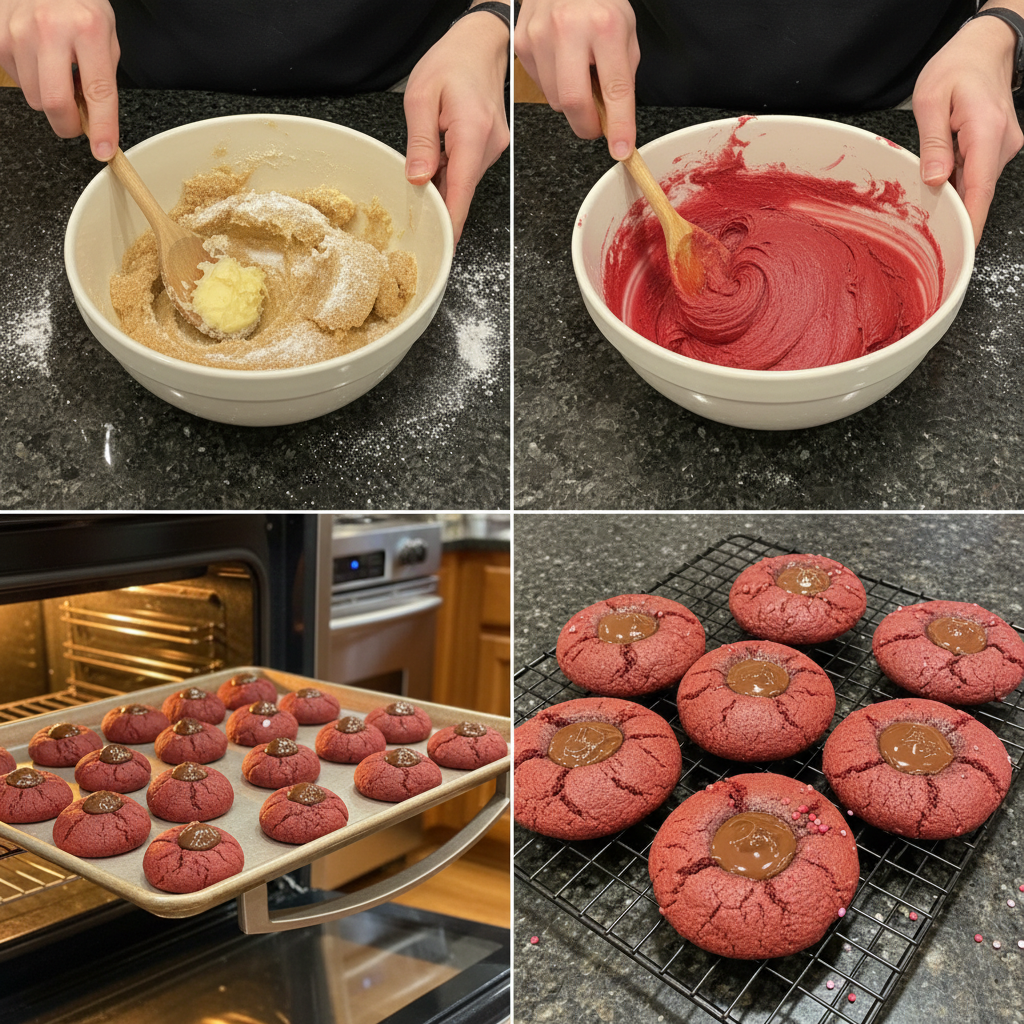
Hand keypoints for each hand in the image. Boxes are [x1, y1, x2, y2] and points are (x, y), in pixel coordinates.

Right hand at [0, 0, 118, 160]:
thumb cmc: (78, 6)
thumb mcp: (105, 35)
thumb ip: (102, 77)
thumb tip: (95, 120)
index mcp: (88, 29)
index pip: (98, 91)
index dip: (102, 127)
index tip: (103, 150)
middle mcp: (50, 29)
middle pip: (55, 103)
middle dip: (68, 125)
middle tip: (78, 121)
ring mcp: (19, 32)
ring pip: (35, 98)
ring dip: (50, 99)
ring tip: (57, 74)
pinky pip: (18, 83)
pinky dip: (32, 82)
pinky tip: (39, 60)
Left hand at [404, 5, 509, 244]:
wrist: (479, 45)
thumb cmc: (451, 62)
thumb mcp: (422, 97)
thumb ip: (420, 142)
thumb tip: (418, 179)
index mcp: (472, 133)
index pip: (462, 190)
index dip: (452, 222)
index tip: (444, 246)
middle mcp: (490, 146)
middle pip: (462, 190)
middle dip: (439, 203)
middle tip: (413, 209)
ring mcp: (494, 148)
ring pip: (464, 181)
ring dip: (442, 184)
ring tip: (423, 167)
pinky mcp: (491, 147)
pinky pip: (467, 170)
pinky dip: (450, 172)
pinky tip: (437, 160)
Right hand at [515, 0, 638, 159]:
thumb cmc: (598, 3)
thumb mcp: (625, 32)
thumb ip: (622, 78)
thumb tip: (614, 121)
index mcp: (605, 26)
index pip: (615, 89)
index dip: (619, 125)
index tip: (621, 149)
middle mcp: (569, 29)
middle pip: (573, 103)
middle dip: (587, 125)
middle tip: (597, 123)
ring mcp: (540, 36)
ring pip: (555, 100)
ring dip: (571, 102)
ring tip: (579, 75)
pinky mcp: (522, 43)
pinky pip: (541, 86)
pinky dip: (554, 86)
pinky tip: (562, 63)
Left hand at [913, 7, 1023, 245]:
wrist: (985, 47)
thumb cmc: (956, 67)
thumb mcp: (932, 101)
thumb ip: (934, 144)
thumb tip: (936, 181)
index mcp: (985, 131)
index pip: (980, 187)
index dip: (972, 221)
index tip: (963, 248)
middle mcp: (1002, 143)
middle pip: (977, 191)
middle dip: (953, 214)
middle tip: (922, 235)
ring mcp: (1003, 147)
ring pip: (974, 184)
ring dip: (951, 197)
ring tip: (923, 204)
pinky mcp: (997, 149)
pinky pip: (975, 174)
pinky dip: (956, 184)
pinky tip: (938, 184)